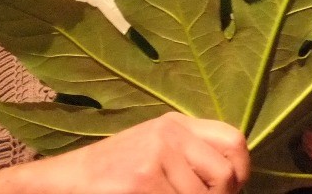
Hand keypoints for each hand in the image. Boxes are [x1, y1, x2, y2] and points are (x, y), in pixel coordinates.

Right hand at [30, 112, 248, 193]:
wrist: (70, 178)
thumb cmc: (117, 169)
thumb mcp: (156, 147)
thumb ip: (192, 153)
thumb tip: (234, 179)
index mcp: (177, 123)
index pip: (234, 140)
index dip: (241, 171)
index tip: (230, 189)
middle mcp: (170, 134)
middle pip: (225, 174)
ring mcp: (155, 156)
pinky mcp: (140, 182)